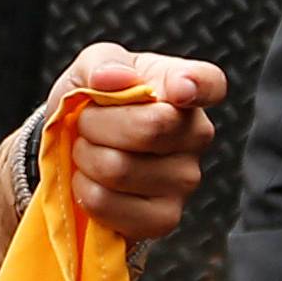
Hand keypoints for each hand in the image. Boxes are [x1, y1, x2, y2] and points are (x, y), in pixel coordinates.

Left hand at [43, 43, 225, 241]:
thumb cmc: (93, 105)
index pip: (208, 83)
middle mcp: (196, 134)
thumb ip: (101, 62)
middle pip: (148, 128)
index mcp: (186, 88)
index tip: (178, 90)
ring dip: (85, 159)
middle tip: (88, 125)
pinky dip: (85, 192)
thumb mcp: (89, 71)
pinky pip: (109, 205)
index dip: (195, 86)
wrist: (73, 151)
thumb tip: (114, 77)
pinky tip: (92, 182)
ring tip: (89, 152)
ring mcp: (185, 180)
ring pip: (119, 169)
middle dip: (96, 124)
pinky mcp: (164, 218)